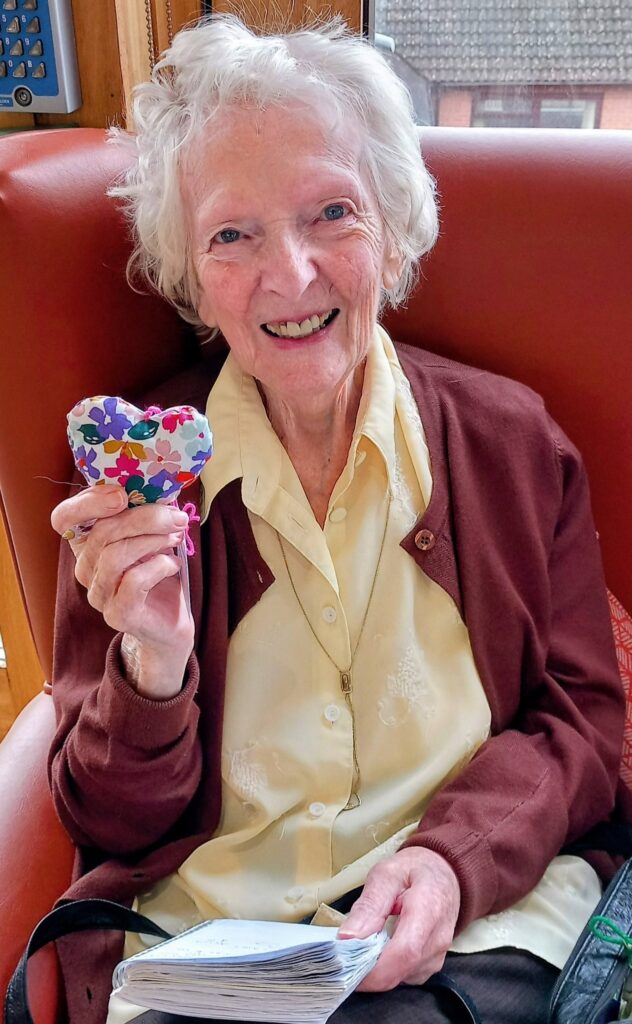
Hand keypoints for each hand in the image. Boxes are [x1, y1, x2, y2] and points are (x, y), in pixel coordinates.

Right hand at [51, 484, 193, 698]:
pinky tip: (172, 564)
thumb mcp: (151, 534)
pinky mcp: (118, 614)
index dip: (87, 502)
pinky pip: (133, 582)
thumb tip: (159, 487)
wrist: (171, 620)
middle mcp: (85, 569)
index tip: (122, 494)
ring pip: (115, 556)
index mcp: (87, 544)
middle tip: (175, 516)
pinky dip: (158, 566)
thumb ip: (143, 511)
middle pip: (101, 533)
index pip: (63, 519)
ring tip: (176, 537)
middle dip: (144, 518)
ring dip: (152, 540)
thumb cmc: (159, 571)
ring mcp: (99, 594)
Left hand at [338, 847, 459, 991]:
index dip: (373, 967)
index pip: (404, 952)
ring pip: (400, 977)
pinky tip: (379, 947)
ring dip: (376, 968)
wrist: (444, 874)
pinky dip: (386, 968)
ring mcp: (438, 955)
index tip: (345, 963)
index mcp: (429, 909)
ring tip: (363, 943)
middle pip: (400, 970)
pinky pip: (404, 976)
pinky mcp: (433, 965)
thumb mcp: (387, 873)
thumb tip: (347, 938)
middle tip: (344, 952)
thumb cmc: (414, 870)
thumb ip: (369, 905)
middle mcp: (439, 939)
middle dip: (367, 969)